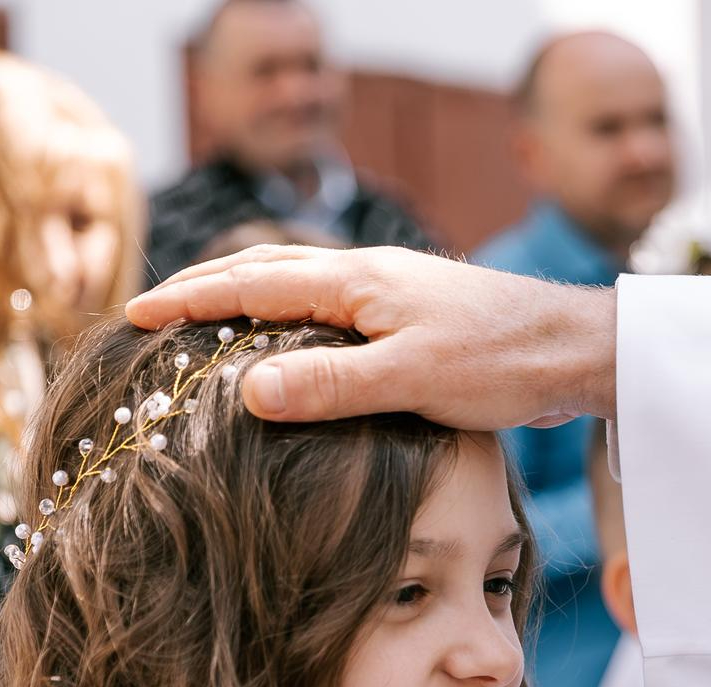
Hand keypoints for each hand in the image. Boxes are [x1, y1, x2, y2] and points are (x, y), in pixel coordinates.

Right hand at [124, 245, 618, 428]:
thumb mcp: (411, 380)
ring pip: (300, 287)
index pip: (251, 284)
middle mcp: (368, 276)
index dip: (190, 300)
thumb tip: (248, 389)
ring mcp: (393, 292)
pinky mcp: (415, 316)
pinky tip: (296, 343)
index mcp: (356, 282)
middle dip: (206, 289)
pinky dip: (292, 317)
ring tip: (207, 321)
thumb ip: (331, 386)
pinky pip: (331, 308)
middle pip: (267, 272)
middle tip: (152, 311)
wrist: (575, 349)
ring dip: (247, 298)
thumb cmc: (502, 360)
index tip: (135, 314)